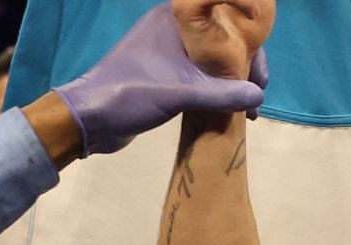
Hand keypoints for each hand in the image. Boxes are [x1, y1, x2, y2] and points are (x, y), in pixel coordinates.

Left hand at [52, 2, 268, 156]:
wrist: (91, 118)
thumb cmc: (130, 94)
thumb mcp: (180, 93)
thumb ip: (222, 94)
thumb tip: (259, 97)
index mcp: (175, 21)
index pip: (225, 23)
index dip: (249, 47)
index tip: (259, 78)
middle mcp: (173, 30)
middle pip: (223, 43)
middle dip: (244, 69)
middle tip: (255, 97)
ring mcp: (169, 52)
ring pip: (214, 62)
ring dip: (233, 83)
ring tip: (247, 109)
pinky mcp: (166, 74)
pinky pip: (202, 77)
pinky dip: (218, 90)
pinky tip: (228, 109)